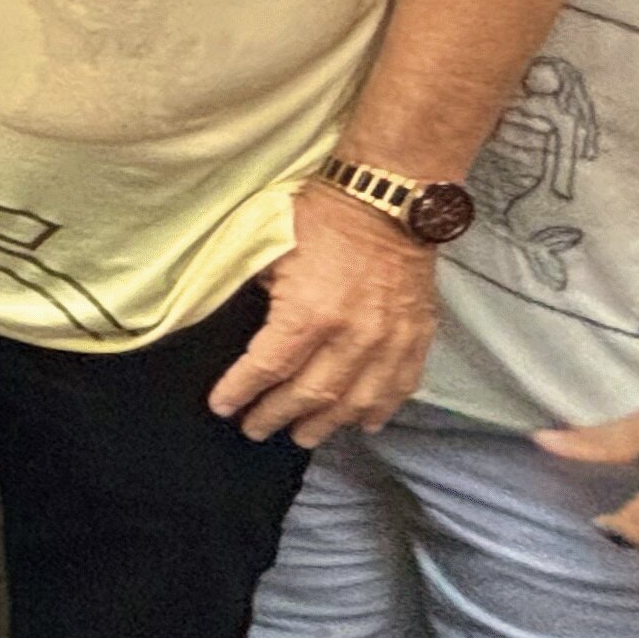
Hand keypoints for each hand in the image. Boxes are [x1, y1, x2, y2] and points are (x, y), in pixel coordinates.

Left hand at [207, 185, 439, 444]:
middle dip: (276, 416)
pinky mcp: (416, 337)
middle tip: (255, 429)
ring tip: (302, 436)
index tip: (222, 407)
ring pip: (356, 402)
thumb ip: (259, 296)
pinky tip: (364, 423)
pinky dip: (381, 409)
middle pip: (309, 394)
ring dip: (327, 425)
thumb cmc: (322, 219)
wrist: (389, 201)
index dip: (241, 391)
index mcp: (309, 314)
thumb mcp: (270, 250)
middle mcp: (352, 337)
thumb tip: (249, 330)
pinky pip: (399, 386)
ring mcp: (389, 341)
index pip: (267, 367)